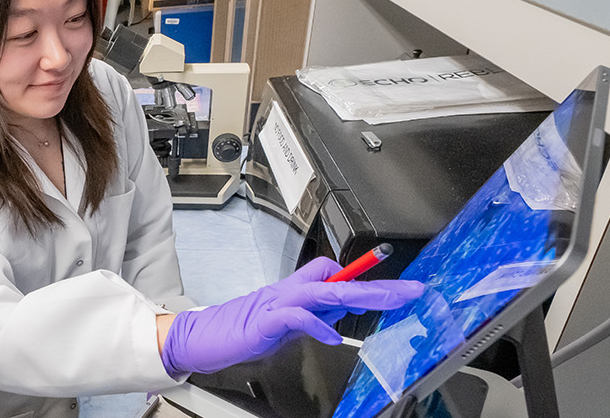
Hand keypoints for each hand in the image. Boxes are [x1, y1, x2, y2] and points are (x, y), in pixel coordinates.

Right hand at [159, 257, 424, 374]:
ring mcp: (275, 304)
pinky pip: (295, 317)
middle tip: (410, 291)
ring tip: (386, 300)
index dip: (365, 277)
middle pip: (338, 280)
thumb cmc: (237, 331)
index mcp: (293, 291)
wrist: (199, 336)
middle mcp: (287, 291)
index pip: (333, 273)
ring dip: (357, 295)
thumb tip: (339, 312)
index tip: (399, 286)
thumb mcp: (283, 324)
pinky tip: (332, 335)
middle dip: (377, 286)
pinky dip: (315, 324)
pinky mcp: (263, 322)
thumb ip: (310, 316)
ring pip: (322, 291)